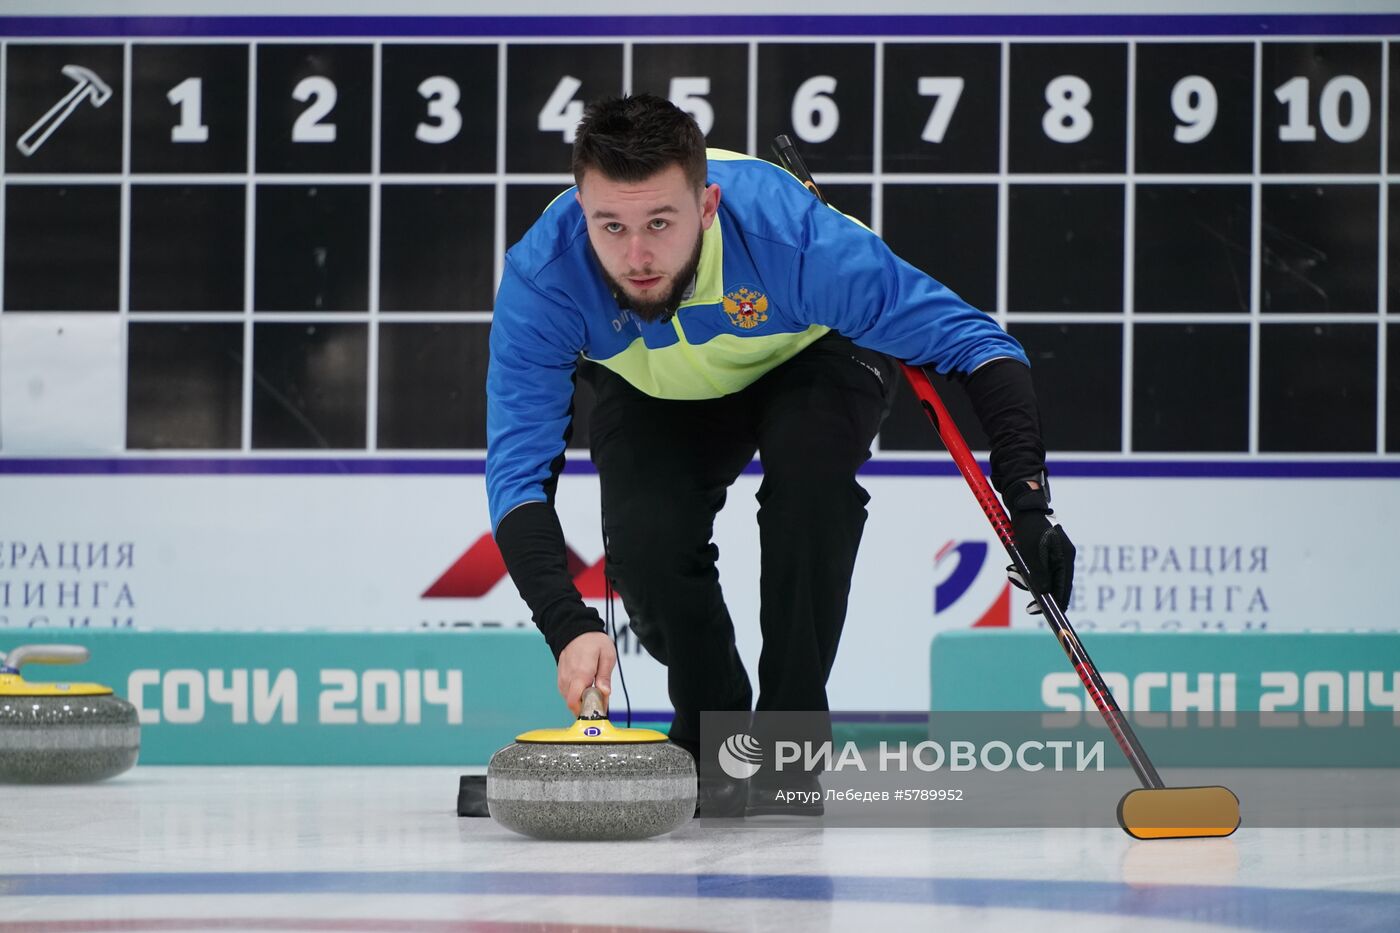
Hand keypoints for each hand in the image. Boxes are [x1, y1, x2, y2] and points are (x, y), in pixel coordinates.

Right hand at [556, 630, 615, 715]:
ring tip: (594, 691)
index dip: (586, 711)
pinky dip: (576, 695)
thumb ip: (605, 676)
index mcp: (580, 674)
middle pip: (573, 705)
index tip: (599, 709)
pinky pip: (567, 693)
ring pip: (570, 700)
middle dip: (587, 707)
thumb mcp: (607, 655)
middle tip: (600, 700)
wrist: (576, 630)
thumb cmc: (593, 641)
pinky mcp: (561, 679)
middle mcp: (568, 679)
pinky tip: (586, 687)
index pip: (574, 702)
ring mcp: (562, 679)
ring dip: (581, 701)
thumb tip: (605, 693)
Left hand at [1005, 481, 1075, 614]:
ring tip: (1012, 572)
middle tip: (1024, 598)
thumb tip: (1044, 595)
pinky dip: (1025, 571)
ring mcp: (1054, 555)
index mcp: (1065, 557)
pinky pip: (1037, 569)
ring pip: (1043, 577)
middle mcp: (1063, 557)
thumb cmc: (1027, 527)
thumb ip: (1038, 574)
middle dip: (1037, 591)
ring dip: (1027, 579)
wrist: (1022, 507)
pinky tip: (1014, 567)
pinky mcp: (1044, 552)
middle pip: (1054, 585)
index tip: (1050, 616)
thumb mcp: (1031, 553)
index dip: (1058, 604)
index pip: (1065, 588)